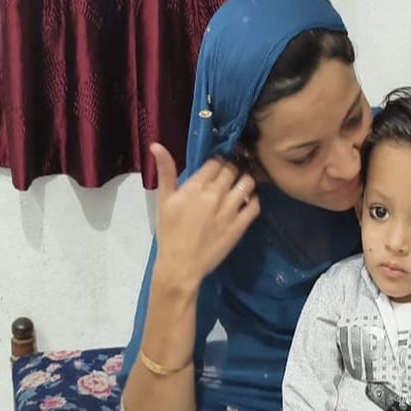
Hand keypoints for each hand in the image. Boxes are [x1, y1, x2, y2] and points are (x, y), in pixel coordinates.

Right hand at [149, 142, 258, 285]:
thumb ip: (165, 172)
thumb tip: (156, 145)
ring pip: (247, 183)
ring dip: (245, 180)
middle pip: (232, 170)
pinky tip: (247, 201)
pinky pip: (255, 205)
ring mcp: (229, 210)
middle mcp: (214, 195)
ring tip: (240, 185)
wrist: (181, 265)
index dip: (218, 161)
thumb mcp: (163, 201)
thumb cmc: (169, 233)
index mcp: (195, 187)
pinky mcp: (240, 226)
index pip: (215, 162)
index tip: (218, 166)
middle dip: (232, 168)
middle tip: (230, 174)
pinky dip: (254, 199)